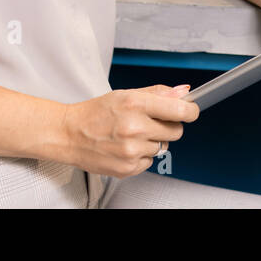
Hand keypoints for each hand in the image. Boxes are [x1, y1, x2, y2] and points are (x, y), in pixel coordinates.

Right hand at [60, 84, 198, 176]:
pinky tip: (126, 147)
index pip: (180, 110)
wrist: (69, 135)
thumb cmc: (96, 113)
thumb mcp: (126, 94)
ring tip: (132, 134)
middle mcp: (134, 128)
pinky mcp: (128, 168)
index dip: (190, 111)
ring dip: (152, 141)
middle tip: (151, 122)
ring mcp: (131, 151)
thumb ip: (158, 93)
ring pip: (164, 147)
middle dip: (169, 126)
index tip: (191, 111)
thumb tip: (184, 92)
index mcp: (135, 104)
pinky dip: (142, 155)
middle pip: (176, 131)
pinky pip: (150, 161)